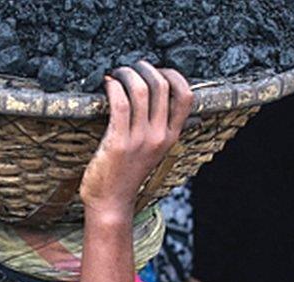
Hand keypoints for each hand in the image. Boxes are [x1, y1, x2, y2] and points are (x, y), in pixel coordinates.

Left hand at [80, 61, 192, 217]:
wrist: (111, 203)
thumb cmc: (126, 175)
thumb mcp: (151, 151)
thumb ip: (157, 129)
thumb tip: (155, 101)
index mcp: (171, 136)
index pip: (186, 95)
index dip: (172, 74)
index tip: (155, 70)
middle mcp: (159, 136)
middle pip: (162, 86)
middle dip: (145, 68)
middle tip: (131, 67)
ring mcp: (139, 139)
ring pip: (141, 90)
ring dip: (127, 73)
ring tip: (117, 73)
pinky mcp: (118, 142)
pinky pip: (120, 104)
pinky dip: (113, 86)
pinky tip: (107, 83)